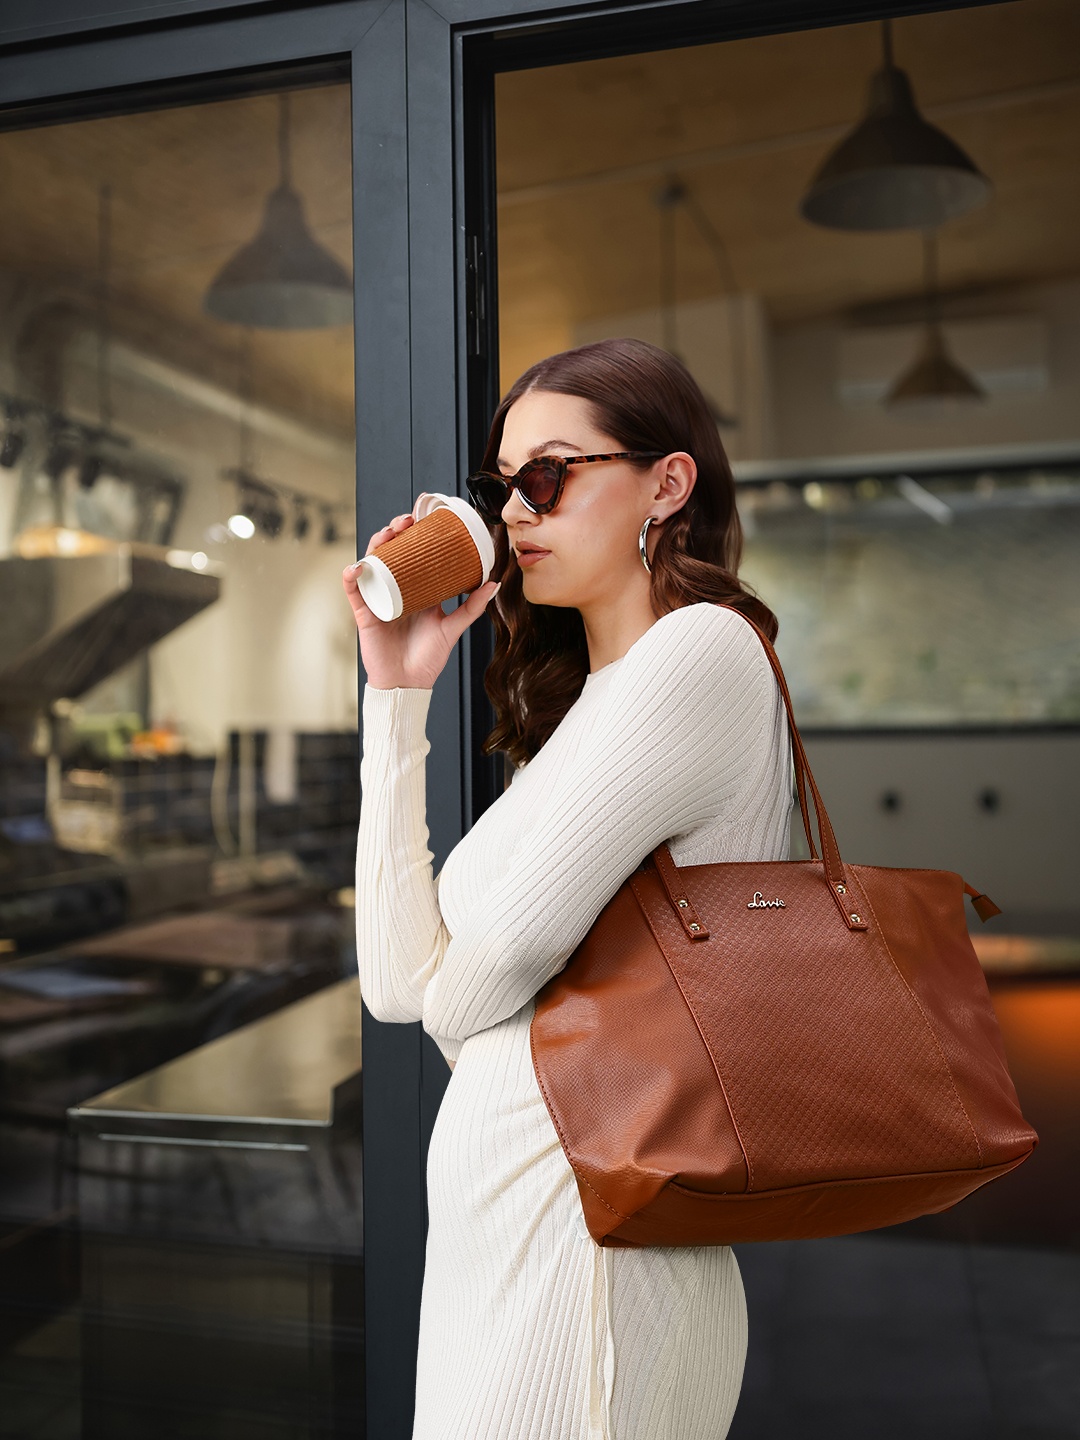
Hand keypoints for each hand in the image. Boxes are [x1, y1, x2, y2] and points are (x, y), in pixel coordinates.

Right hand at [342, 514, 499, 689]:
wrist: (409, 683)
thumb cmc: (428, 658)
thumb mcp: (453, 627)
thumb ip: (471, 607)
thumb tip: (494, 583)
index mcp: (414, 590)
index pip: (410, 555)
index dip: (412, 535)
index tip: (423, 519)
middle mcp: (394, 590)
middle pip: (389, 553)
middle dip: (394, 532)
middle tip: (406, 521)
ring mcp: (377, 599)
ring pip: (371, 564)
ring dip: (375, 545)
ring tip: (386, 534)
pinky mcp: (364, 614)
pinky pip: (353, 591)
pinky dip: (352, 576)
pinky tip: (359, 566)